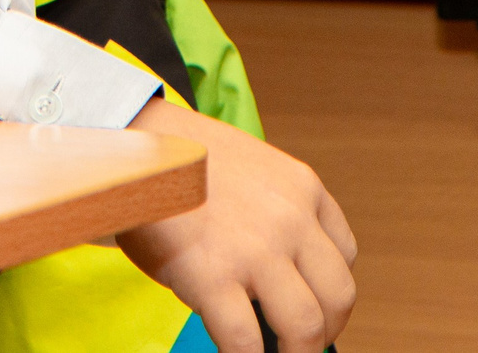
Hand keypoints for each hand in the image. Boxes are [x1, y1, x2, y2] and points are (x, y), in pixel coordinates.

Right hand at [116, 96, 355, 352]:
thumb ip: (276, 214)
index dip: (329, 290)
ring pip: (305, 326)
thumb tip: (280, 279)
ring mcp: (255, 251)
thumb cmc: (182, 162)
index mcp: (303, 189)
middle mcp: (291, 220)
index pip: (344, 255)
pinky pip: (246, 340)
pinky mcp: (212, 277)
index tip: (313, 305)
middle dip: (324, 332)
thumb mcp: (253, 170)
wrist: (133, 144)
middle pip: (338, 297)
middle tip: (300, 345)